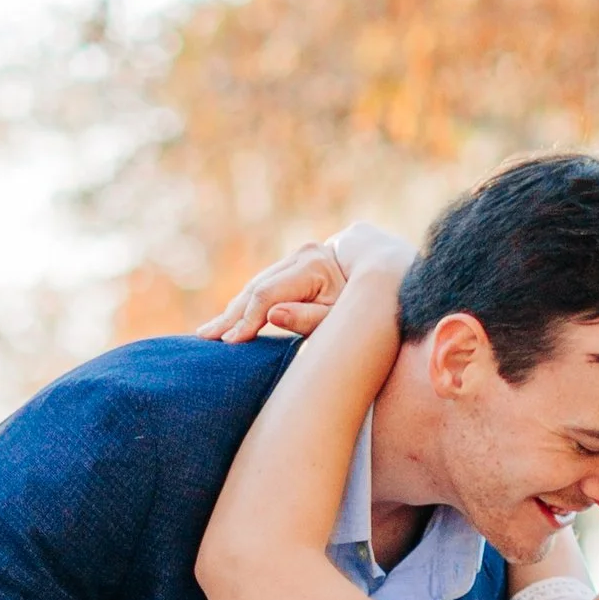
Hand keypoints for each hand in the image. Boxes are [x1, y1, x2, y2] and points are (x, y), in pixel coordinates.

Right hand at [205, 225, 410, 345]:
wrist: (394, 277)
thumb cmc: (374, 305)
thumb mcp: (343, 318)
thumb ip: (308, 319)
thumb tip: (270, 316)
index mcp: (313, 264)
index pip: (267, 295)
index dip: (246, 321)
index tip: (229, 344)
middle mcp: (302, 255)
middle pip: (256, 289)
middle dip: (230, 316)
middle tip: (203, 339)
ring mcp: (298, 258)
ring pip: (257, 287)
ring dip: (233, 311)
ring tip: (208, 333)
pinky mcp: (297, 266)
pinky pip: (266, 287)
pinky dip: (247, 305)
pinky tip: (230, 321)